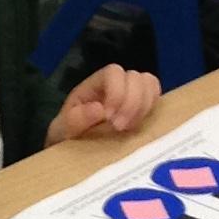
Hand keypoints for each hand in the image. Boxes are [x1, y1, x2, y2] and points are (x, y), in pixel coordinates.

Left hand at [46, 62, 162, 145]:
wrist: (73, 145)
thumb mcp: (62, 129)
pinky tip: (138, 126)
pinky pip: (156, 98)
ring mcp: (131, 92)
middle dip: (132, 103)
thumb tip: (98, 109)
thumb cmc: (67, 134)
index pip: (113, 72)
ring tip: (130, 129)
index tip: (110, 117)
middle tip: (121, 128)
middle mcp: (116, 83)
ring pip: (150, 84)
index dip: (117, 92)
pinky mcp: (142, 105)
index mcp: (95, 84)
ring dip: (143, 107)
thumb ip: (75, 119)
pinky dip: (151, 110)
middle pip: (136, 77)